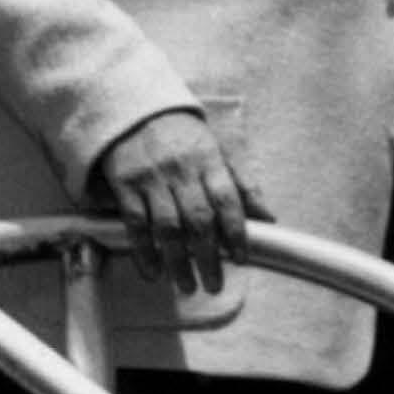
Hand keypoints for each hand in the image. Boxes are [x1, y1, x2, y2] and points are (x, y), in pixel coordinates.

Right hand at [93, 104, 255, 297]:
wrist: (130, 107)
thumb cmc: (181, 134)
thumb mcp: (217, 149)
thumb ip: (242, 184)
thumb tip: (268, 219)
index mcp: (209, 161)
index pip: (227, 200)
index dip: (236, 232)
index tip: (241, 259)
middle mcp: (181, 171)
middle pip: (198, 220)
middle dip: (209, 257)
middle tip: (215, 285)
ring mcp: (151, 178)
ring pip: (167, 227)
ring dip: (178, 261)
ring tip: (188, 286)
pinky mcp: (124, 184)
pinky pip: (135, 223)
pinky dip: (144, 250)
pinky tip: (152, 271)